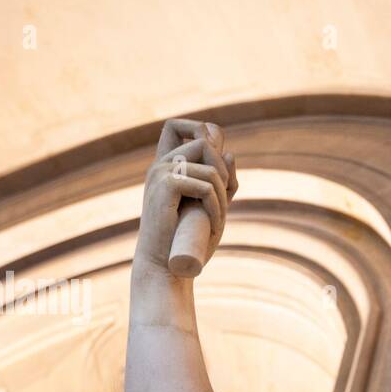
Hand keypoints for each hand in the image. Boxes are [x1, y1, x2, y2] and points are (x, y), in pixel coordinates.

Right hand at [134, 119, 238, 274]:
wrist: (166, 265)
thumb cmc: (187, 239)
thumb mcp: (211, 205)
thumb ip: (222, 181)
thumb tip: (230, 153)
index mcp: (166, 166)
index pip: (176, 126)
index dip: (202, 130)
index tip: (218, 159)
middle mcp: (160, 165)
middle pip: (204, 142)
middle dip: (224, 171)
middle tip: (224, 199)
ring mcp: (161, 173)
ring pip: (211, 169)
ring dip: (223, 197)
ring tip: (217, 220)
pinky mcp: (166, 185)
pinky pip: (206, 186)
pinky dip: (216, 207)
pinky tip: (213, 223)